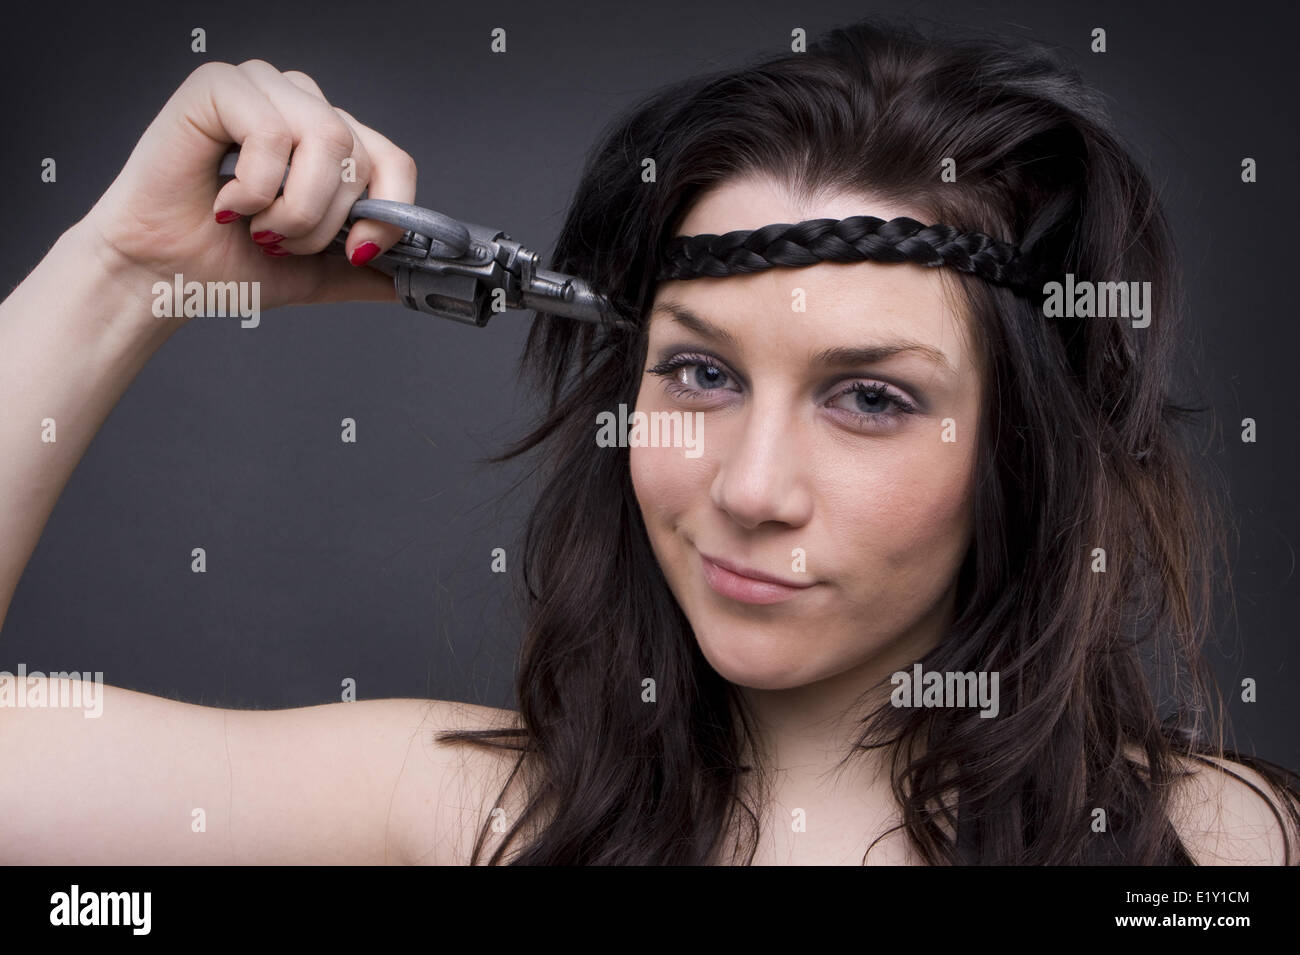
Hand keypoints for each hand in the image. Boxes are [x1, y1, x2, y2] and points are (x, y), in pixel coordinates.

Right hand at [79, 59, 416, 324]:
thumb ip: (366, 270)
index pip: (392, 159)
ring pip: (326, 139)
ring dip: (294, 206)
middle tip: (280, 240)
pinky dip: (254, 187)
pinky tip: (225, 202)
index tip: (359, 251)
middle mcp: (300, 104)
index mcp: (327, 139)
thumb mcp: (316, 272)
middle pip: (360, 153)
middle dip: (326, 220)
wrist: (160, 276)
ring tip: (256, 224)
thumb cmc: (224, 262)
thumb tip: (412, 279)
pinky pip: (273, 134)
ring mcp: (262, 87)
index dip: (390, 211)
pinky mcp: (219, 85)